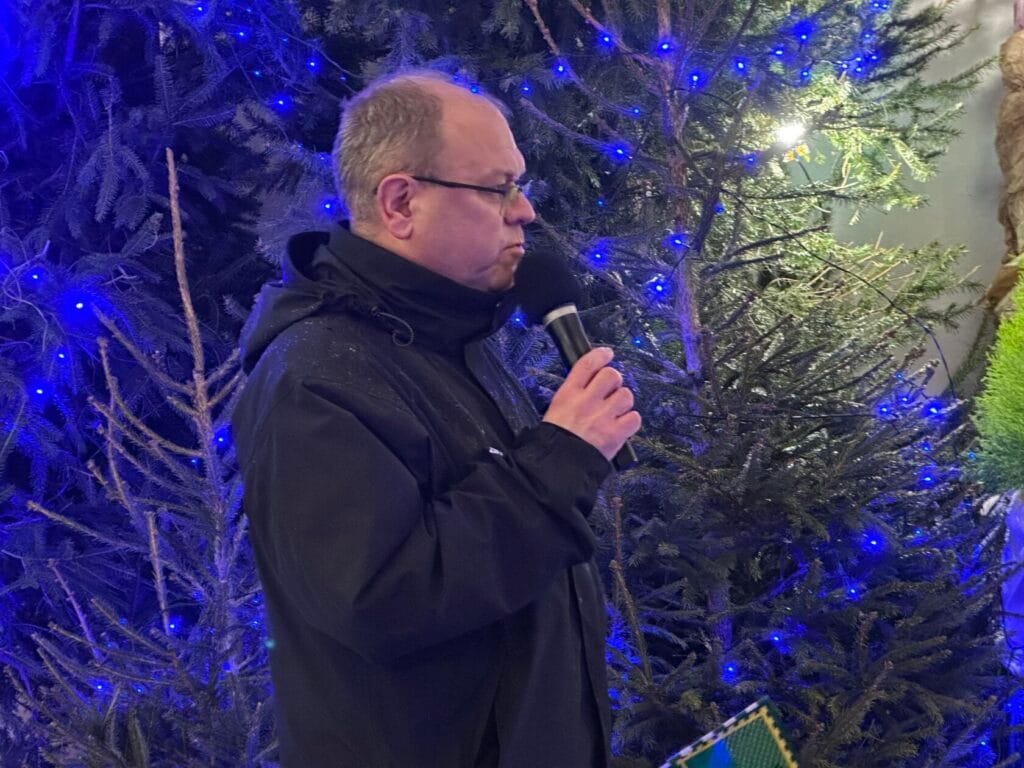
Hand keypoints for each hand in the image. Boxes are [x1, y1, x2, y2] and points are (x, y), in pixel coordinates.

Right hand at [542, 347, 641, 461]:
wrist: (557, 466)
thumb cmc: (554, 440)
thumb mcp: (555, 409)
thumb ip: (573, 394)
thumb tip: (590, 383)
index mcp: (568, 394)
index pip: (588, 364)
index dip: (601, 355)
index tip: (607, 353)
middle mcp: (587, 401)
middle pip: (611, 375)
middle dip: (614, 381)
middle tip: (610, 391)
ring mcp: (603, 417)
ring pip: (626, 395)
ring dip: (623, 402)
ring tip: (615, 411)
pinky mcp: (615, 434)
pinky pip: (634, 418)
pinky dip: (630, 421)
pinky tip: (621, 426)